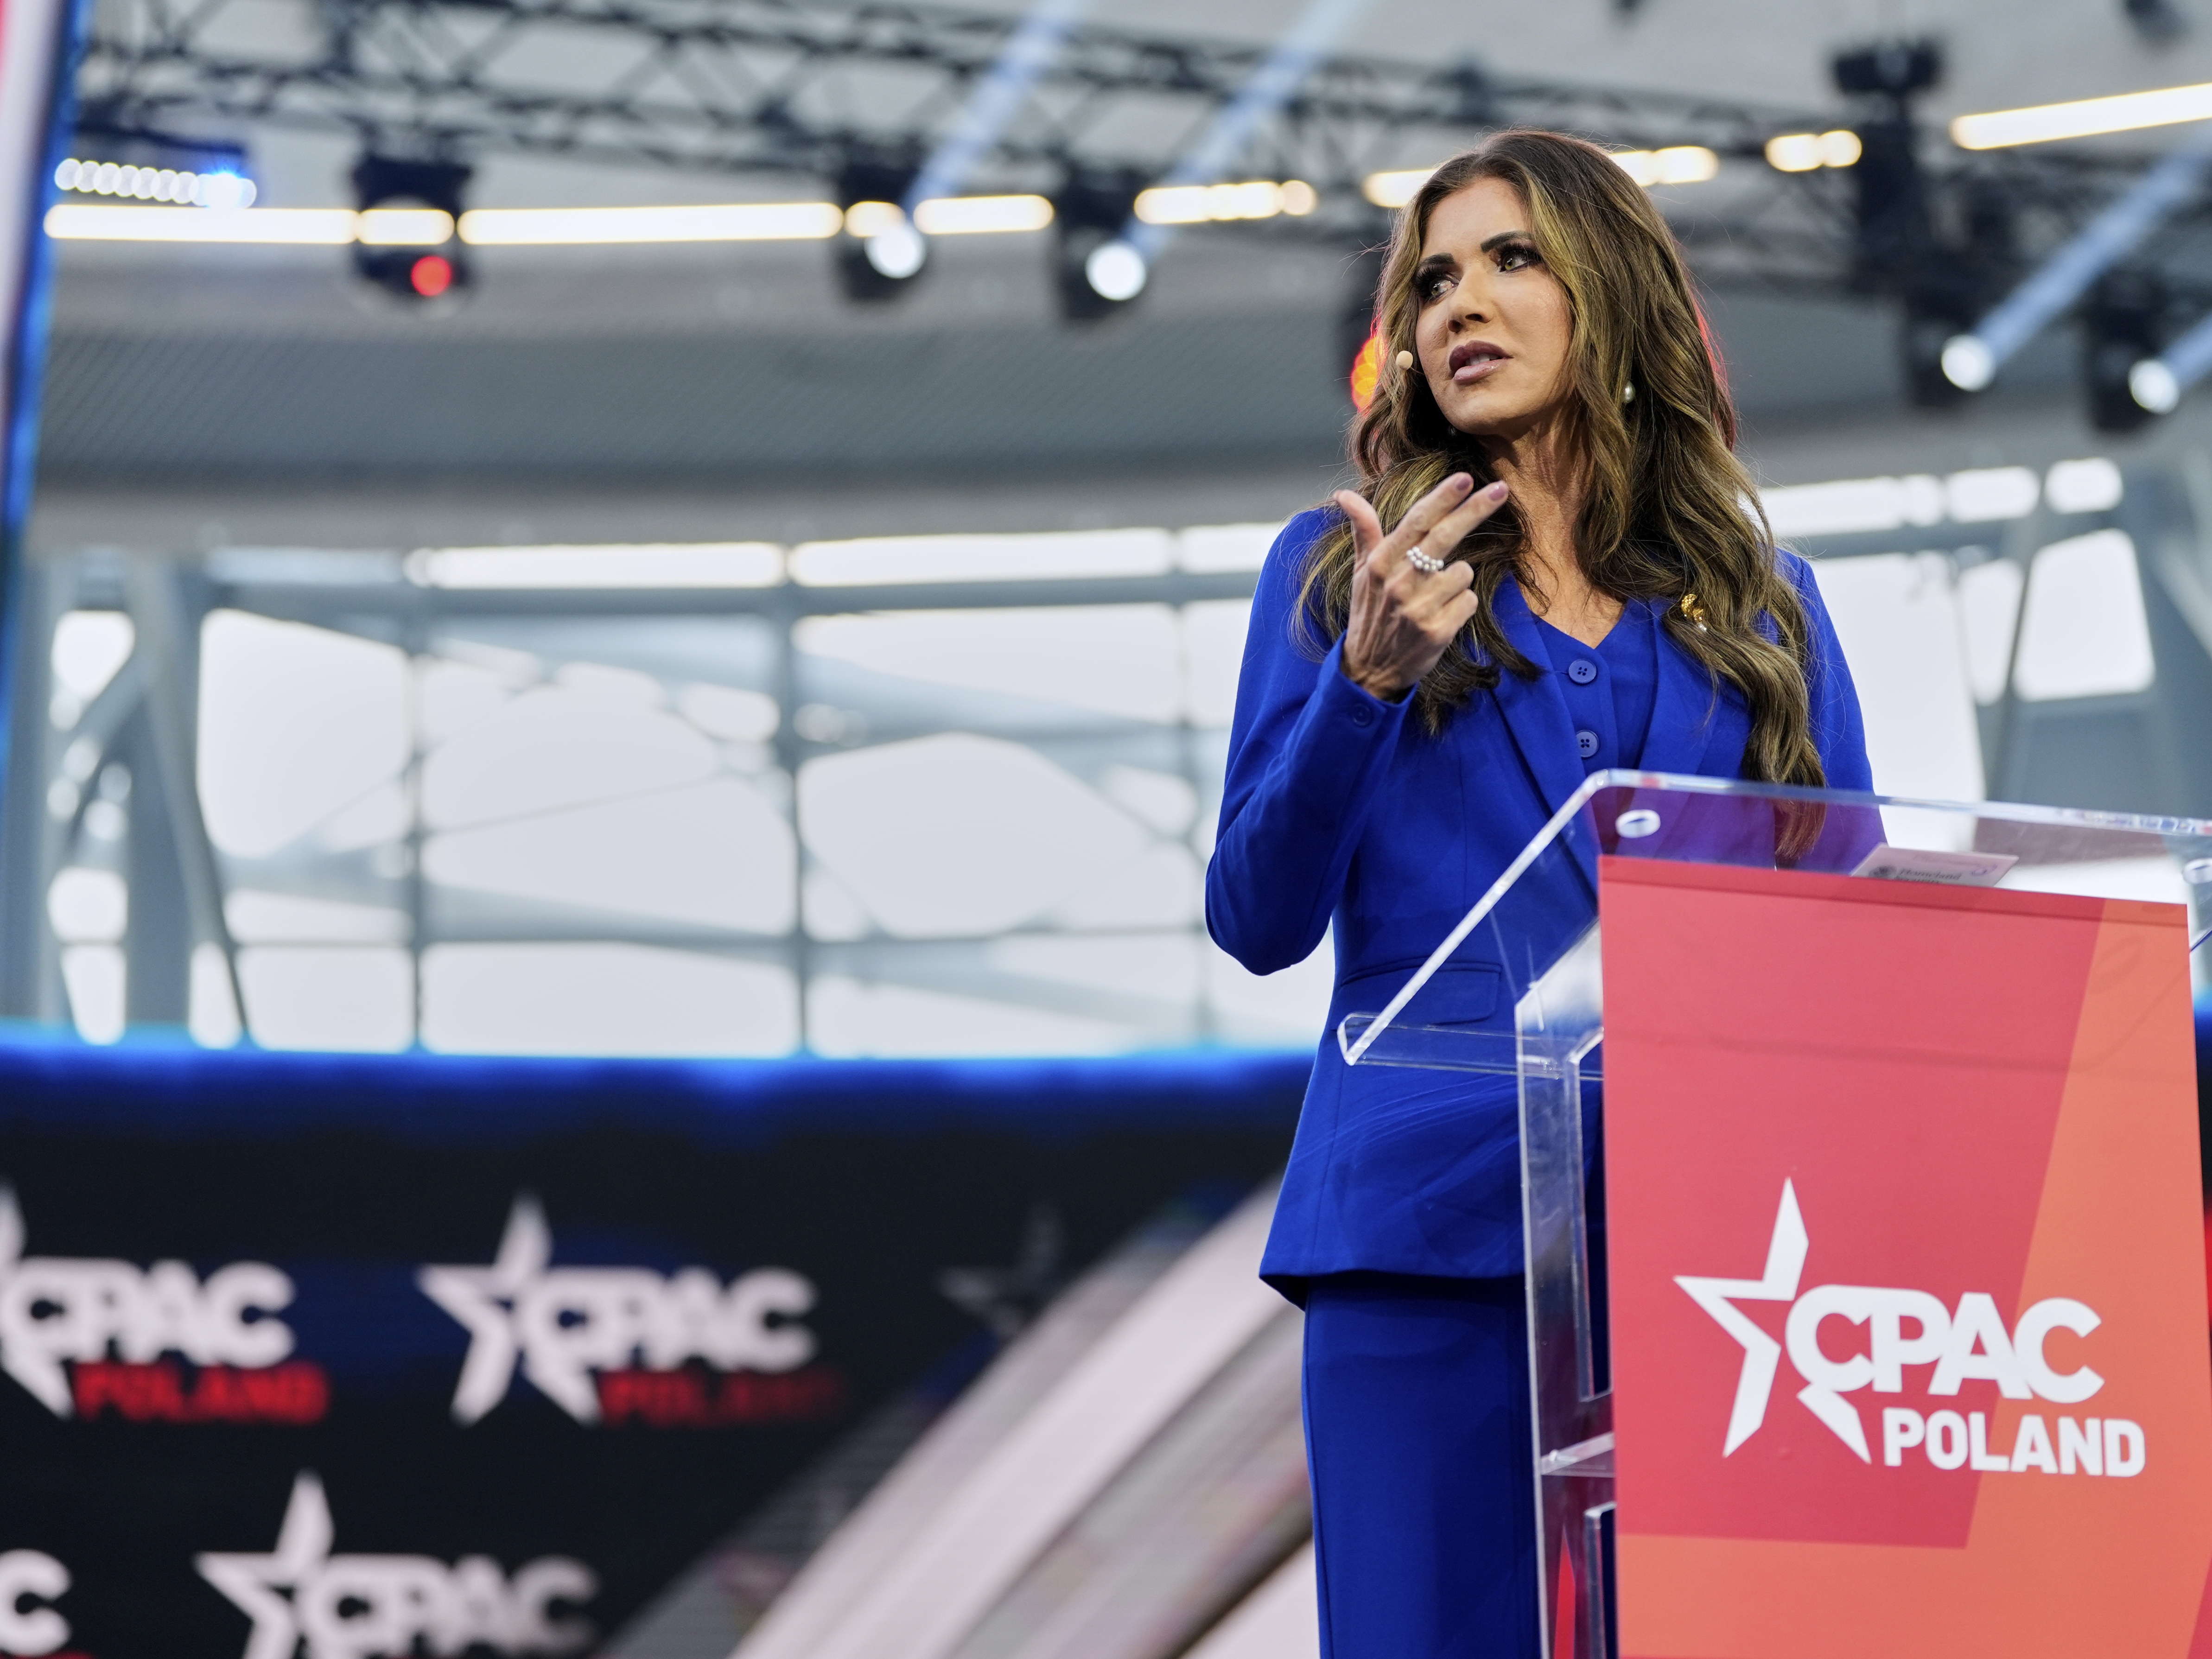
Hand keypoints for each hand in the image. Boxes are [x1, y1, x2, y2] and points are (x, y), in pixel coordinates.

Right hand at [1336, 474, 1508, 700]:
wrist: (1369, 669)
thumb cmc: (1370, 614)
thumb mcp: (1362, 572)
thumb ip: (1363, 531)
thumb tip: (1344, 495)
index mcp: (1381, 564)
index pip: (1416, 522)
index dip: (1443, 498)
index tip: (1466, 477)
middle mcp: (1399, 583)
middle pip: (1445, 536)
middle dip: (1475, 509)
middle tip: (1502, 489)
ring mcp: (1418, 608)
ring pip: (1463, 572)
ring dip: (1456, 582)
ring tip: (1434, 598)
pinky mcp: (1437, 631)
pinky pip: (1469, 601)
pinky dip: (1461, 607)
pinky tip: (1442, 616)